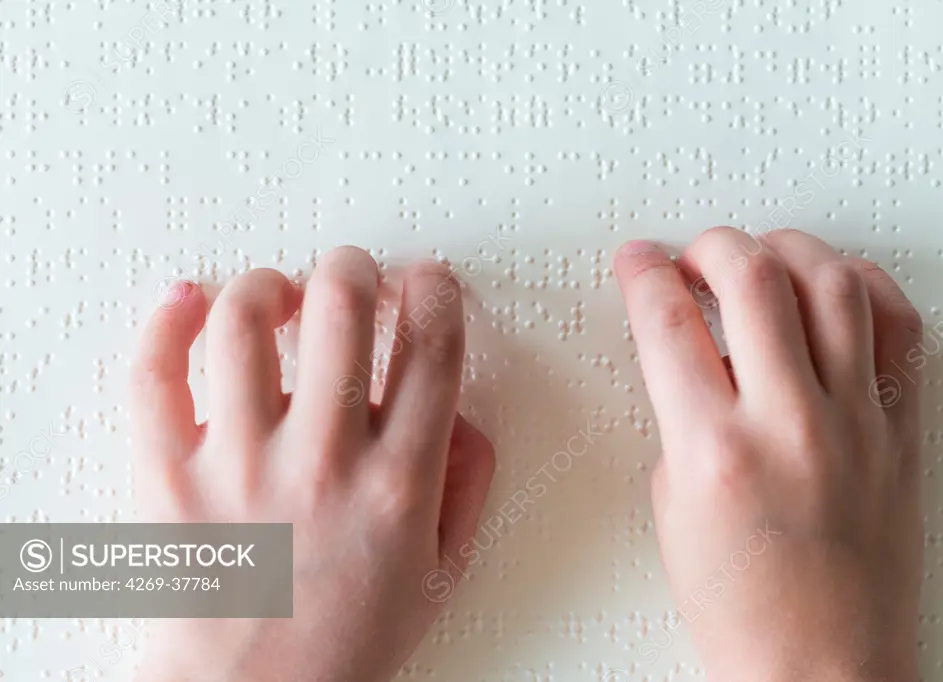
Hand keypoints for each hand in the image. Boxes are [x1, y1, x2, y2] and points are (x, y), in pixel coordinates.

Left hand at [130, 248, 494, 681]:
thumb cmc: (340, 645)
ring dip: (268, 285)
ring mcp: (239, 461)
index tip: (429, 282)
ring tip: (276, 294)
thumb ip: (467, 485)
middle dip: (354, 269)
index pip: (432, 346)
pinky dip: (166, 320)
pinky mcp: (168, 473)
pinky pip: (155, 372)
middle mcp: (321, 458)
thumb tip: (463, 413)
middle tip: (352, 275)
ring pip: (244, 320)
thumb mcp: (440, 573)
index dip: (437, 292)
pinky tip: (187, 302)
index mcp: (396, 481)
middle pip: (342, 306)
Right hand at [615, 228, 923, 681]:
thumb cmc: (746, 613)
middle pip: (750, 276)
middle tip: (693, 255)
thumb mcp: (673, 505)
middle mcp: (790, 424)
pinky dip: (861, 284)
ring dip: (784, 249)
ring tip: (761, 259)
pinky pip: (897, 324)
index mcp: (714, 450)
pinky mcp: (900, 429)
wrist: (823, 670)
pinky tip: (832, 286)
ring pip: (831, 280)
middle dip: (709, 245)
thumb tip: (690, 351)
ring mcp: (856, 422)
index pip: (667, 321)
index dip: (643, 274)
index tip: (638, 262)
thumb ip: (680, 415)